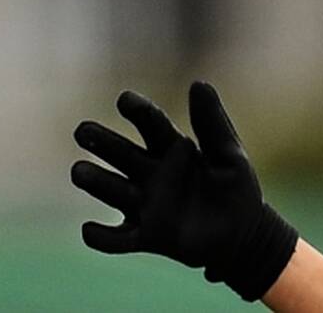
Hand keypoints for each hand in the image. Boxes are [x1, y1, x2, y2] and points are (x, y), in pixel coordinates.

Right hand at [71, 81, 297, 300]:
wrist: (242, 238)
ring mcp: (146, 205)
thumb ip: (212, 123)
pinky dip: (100, 237)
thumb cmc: (236, 190)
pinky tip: (88, 231)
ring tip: (79, 172)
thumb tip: (198, 83)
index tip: (125, 100)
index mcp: (170, 148)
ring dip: (95, 181)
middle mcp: (151, 173)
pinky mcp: (146, 236)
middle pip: (120, 153)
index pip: (150, 124)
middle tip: (83, 131)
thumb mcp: (230, 154)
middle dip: (101, 142)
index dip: (138, 111)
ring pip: (112, 189)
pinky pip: (117, 239)